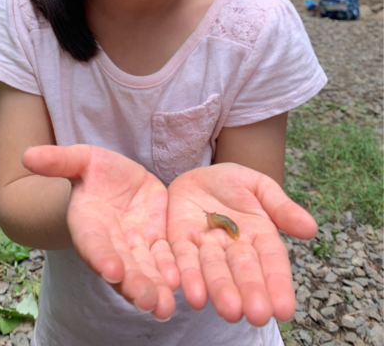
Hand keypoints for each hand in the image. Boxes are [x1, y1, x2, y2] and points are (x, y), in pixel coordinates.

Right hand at [24, 144, 181, 320]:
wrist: (117, 180)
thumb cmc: (95, 169)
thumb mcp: (80, 159)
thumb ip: (58, 160)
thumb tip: (28, 156)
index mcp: (87, 222)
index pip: (92, 242)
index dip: (100, 256)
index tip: (111, 272)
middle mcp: (108, 241)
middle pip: (120, 266)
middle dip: (133, 284)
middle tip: (147, 302)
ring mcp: (133, 246)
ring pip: (144, 270)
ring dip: (154, 290)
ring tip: (163, 309)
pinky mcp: (156, 242)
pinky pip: (165, 260)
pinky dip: (172, 274)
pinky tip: (181, 287)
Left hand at [166, 163, 316, 325]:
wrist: (198, 174)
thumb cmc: (235, 183)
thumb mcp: (261, 187)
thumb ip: (282, 207)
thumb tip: (311, 228)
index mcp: (260, 236)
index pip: (272, 263)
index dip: (277, 285)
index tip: (284, 310)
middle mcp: (234, 247)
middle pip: (243, 272)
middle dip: (250, 293)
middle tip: (256, 316)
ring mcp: (206, 245)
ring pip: (213, 271)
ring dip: (220, 291)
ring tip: (228, 311)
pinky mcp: (179, 240)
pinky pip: (182, 258)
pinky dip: (187, 276)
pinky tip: (192, 294)